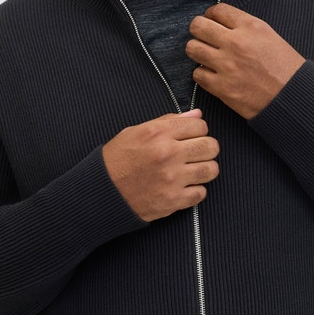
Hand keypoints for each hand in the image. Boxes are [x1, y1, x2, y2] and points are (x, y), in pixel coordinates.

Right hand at [102, 111, 219, 221]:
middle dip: (207, 148)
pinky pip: (202, 193)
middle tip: (196, 153)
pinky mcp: (173, 200)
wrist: (102, 192)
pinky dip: (196, 190)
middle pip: (211, 146)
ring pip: (211, 170)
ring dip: (205, 169)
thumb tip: (197, 114)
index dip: (198, 130)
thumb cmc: (118, 159)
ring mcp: (172, 178)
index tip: (192, 136)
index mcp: (158, 133)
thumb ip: (169, 121)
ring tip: (194, 169)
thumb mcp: (137, 132)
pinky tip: (184, 186)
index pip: (200, 125)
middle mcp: (167, 154)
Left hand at [186, 4, 305, 118]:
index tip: (212, 22)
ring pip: (192, 48)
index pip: (218, 10)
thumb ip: (247, 28)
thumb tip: (224, 26)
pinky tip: (212, 75)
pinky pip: (197, 74)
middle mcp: (235, 42)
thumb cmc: (287, 69)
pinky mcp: (221, 87)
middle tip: (204, 38)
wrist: (292, 98)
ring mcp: (226, 65)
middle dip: (199, 30)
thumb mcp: (271, 37)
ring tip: (206, 56)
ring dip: (197, 51)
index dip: (211, 15)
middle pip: (198, 26)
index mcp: (251, 27)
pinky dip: (202, 74)